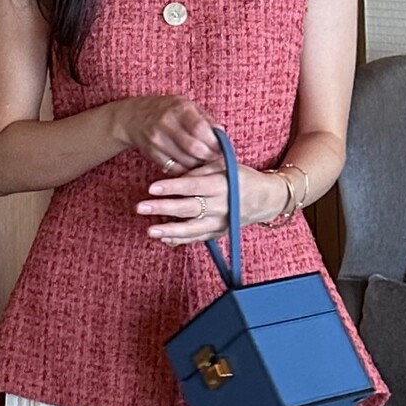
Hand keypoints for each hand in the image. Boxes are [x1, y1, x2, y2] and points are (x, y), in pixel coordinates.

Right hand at [115, 96, 221, 174]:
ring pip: (185, 161)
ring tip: (204, 162)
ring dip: (199, 166)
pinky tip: (191, 167)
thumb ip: (205, 119)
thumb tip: (222, 135)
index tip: (222, 149)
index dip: (214, 142)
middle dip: (208, 157)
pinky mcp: (152, 154)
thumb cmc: (166, 110)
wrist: (133, 118)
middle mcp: (167, 123)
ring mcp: (158, 140)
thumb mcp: (186, 106)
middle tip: (216, 159)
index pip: (201, 129)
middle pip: (194, 148)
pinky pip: (174, 169)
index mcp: (179, 109)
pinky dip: (186, 171)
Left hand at [136, 160, 289, 244]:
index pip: (193, 185)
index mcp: (222, 185)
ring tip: (149, 230)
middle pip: (188, 208)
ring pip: (192, 229)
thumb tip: (178, 170)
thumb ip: (202, 167)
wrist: (264, 199)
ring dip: (169, 230)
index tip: (152, 187)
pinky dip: (180, 240)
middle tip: (141, 207)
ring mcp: (220, 223)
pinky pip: (197, 239)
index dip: (172, 187)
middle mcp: (221, 206)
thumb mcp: (225, 165)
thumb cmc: (240, 178)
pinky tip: (163, 238)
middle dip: (163, 208)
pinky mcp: (218, 233)